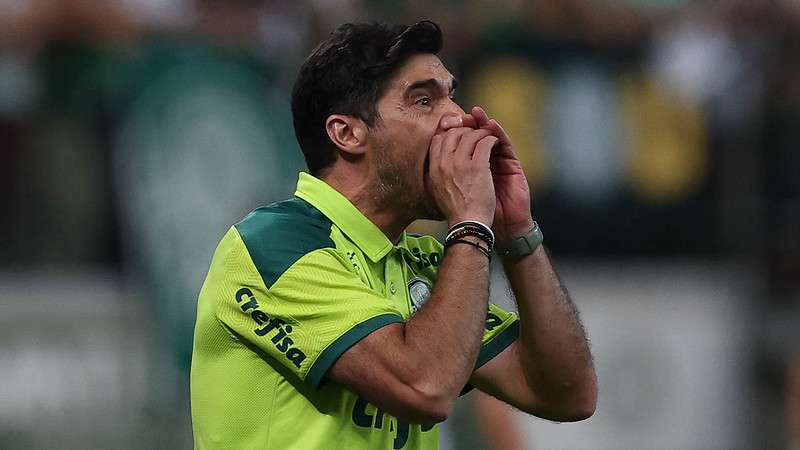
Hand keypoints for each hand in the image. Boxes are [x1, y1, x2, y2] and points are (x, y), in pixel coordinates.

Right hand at [428, 124, 497, 226]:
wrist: (468, 225)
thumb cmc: (456, 211)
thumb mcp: (438, 190)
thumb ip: (438, 172)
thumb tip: (441, 159)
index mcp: (433, 168)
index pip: (438, 139)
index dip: (451, 134)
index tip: (462, 137)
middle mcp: (444, 163)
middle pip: (454, 133)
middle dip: (467, 130)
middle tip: (477, 135)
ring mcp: (460, 163)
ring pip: (471, 135)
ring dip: (482, 133)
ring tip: (489, 138)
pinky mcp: (478, 166)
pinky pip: (485, 142)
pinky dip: (492, 139)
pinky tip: (496, 143)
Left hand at [443, 107, 533, 240]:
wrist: (489, 226)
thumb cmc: (470, 210)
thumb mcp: (452, 188)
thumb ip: (445, 172)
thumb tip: (428, 161)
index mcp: (468, 165)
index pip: (461, 142)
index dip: (454, 131)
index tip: (443, 123)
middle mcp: (483, 161)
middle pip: (475, 135)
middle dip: (468, 124)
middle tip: (460, 115)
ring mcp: (499, 161)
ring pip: (490, 136)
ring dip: (483, 122)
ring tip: (475, 112)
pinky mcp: (512, 165)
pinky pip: (505, 144)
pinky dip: (498, 133)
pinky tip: (491, 124)